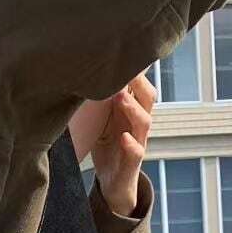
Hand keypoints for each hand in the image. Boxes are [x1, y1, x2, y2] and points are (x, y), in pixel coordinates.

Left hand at [90, 73, 155, 217]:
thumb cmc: (107, 146)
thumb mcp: (102, 120)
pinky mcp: (133, 163)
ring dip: (133, 108)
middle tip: (123, 69)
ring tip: (120, 98)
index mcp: (131, 110)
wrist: (112, 183)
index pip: (138, 83)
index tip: (122, 49)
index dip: (135, 68)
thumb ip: (99, 99)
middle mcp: (137, 123)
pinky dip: (132, 145)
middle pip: (148, 96)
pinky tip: (124, 138)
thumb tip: (83, 72)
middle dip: (138, 81)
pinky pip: (137, 152)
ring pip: (145, 121)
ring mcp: (137, 142)